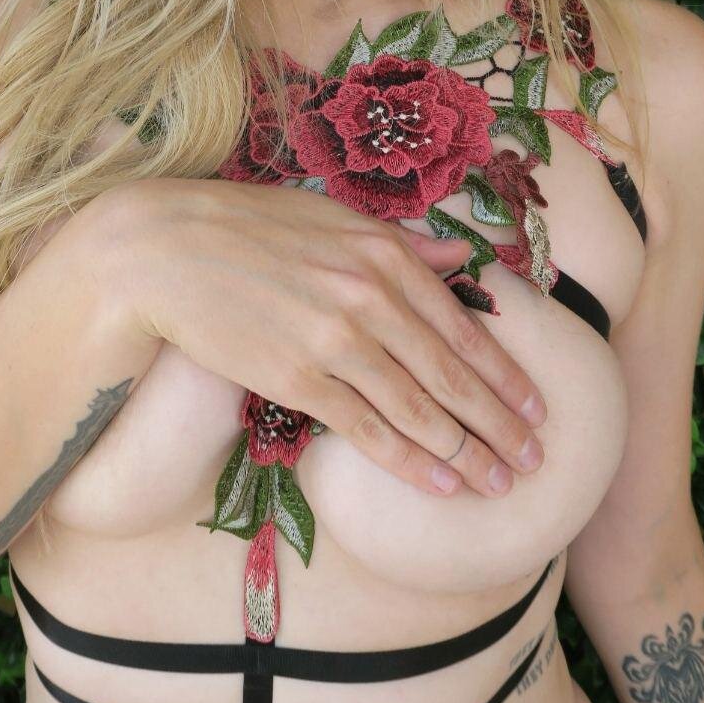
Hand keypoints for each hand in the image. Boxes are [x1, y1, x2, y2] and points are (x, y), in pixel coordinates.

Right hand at [105, 176, 545, 498]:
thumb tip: (462, 260)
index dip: (505, 374)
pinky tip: (440, 483)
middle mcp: (370, 297)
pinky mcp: (296, 379)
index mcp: (385, 253)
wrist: (166, 250)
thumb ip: (403, 243)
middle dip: (501, 424)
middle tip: (536, 459)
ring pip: (419, 410)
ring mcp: (335, 340)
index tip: (537, 406)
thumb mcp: (334, 219)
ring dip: (467, 453)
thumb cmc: (248, 226)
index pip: (462, 326)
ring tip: (500, 483)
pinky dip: (410, 461)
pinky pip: (366, 430)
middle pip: (452, 375)